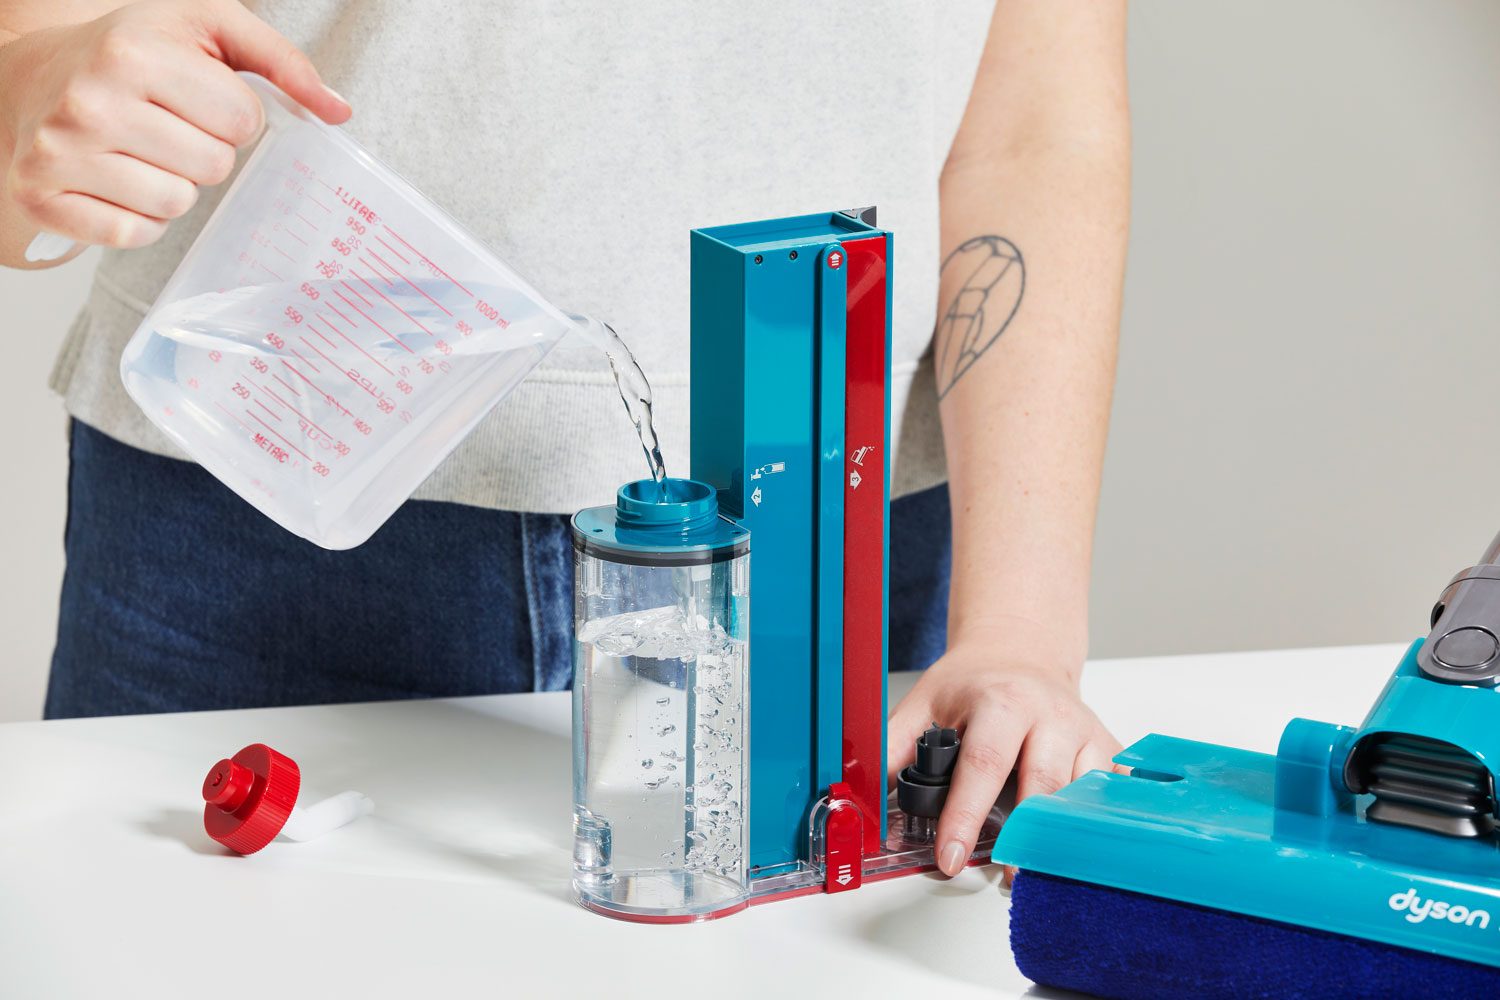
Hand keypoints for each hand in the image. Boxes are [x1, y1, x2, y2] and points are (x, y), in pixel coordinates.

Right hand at [0, 0, 348, 252]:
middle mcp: (91, 103)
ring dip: (175, 185)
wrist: (31, 74)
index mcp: (134, 54)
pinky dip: (139, 217)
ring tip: (142, 150)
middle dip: (206, 149)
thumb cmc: (131, 52)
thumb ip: (281, 61)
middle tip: (168, 124)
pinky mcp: (44, 198)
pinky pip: (134, 234)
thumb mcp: (207, 28)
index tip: (198, 98)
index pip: (244, 121)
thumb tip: (339, 112)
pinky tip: (118, 179)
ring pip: (177, 203)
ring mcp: (60, 153)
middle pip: (214, 166)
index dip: (235, 114)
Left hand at [888, 630, 1121, 878]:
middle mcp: (1050, 714)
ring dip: (1060, 834)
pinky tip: (1077, 845)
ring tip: (1039, 869)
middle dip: (1025, 833)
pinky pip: (1105, 794)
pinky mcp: (1107, 748)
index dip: (965, 815)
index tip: (950, 855)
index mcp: (1002, 701)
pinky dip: (1093, 821)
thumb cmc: (974, 680)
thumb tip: (861, 789)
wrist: (1021, 650)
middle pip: (1042, 783)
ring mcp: (1085, 732)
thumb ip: (894, 745)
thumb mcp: (926, 702)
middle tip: (1008, 874)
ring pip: (1079, 794)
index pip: (983, 765)